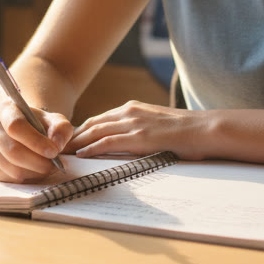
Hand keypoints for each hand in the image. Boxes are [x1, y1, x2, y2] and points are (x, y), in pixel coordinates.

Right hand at [0, 100, 73, 182]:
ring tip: (48, 167)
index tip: (54, 152)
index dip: (35, 141)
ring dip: (35, 172)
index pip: (15, 126)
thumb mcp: (55, 120)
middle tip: (55, 165)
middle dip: (38, 162)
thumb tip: (56, 145)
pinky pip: (10, 179)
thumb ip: (61, 128)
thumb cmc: (40, 125)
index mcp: (5, 110)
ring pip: (12, 168)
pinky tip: (36, 170)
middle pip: (13, 151)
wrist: (26, 132)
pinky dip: (28, 178)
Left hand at [69, 101, 210, 159]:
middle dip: (72, 137)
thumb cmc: (186, 131)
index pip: (99, 119)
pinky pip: (109, 142)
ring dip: (76, 143)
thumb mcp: (157, 124)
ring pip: (95, 131)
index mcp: (133, 108)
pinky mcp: (140, 137)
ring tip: (61, 153)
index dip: (81, 131)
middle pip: (92, 124)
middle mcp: (130, 111)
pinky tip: (81, 155)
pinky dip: (92, 148)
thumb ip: (140, 129)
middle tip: (56, 148)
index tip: (67, 141)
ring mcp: (134, 123)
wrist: (206, 129)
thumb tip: (129, 143)